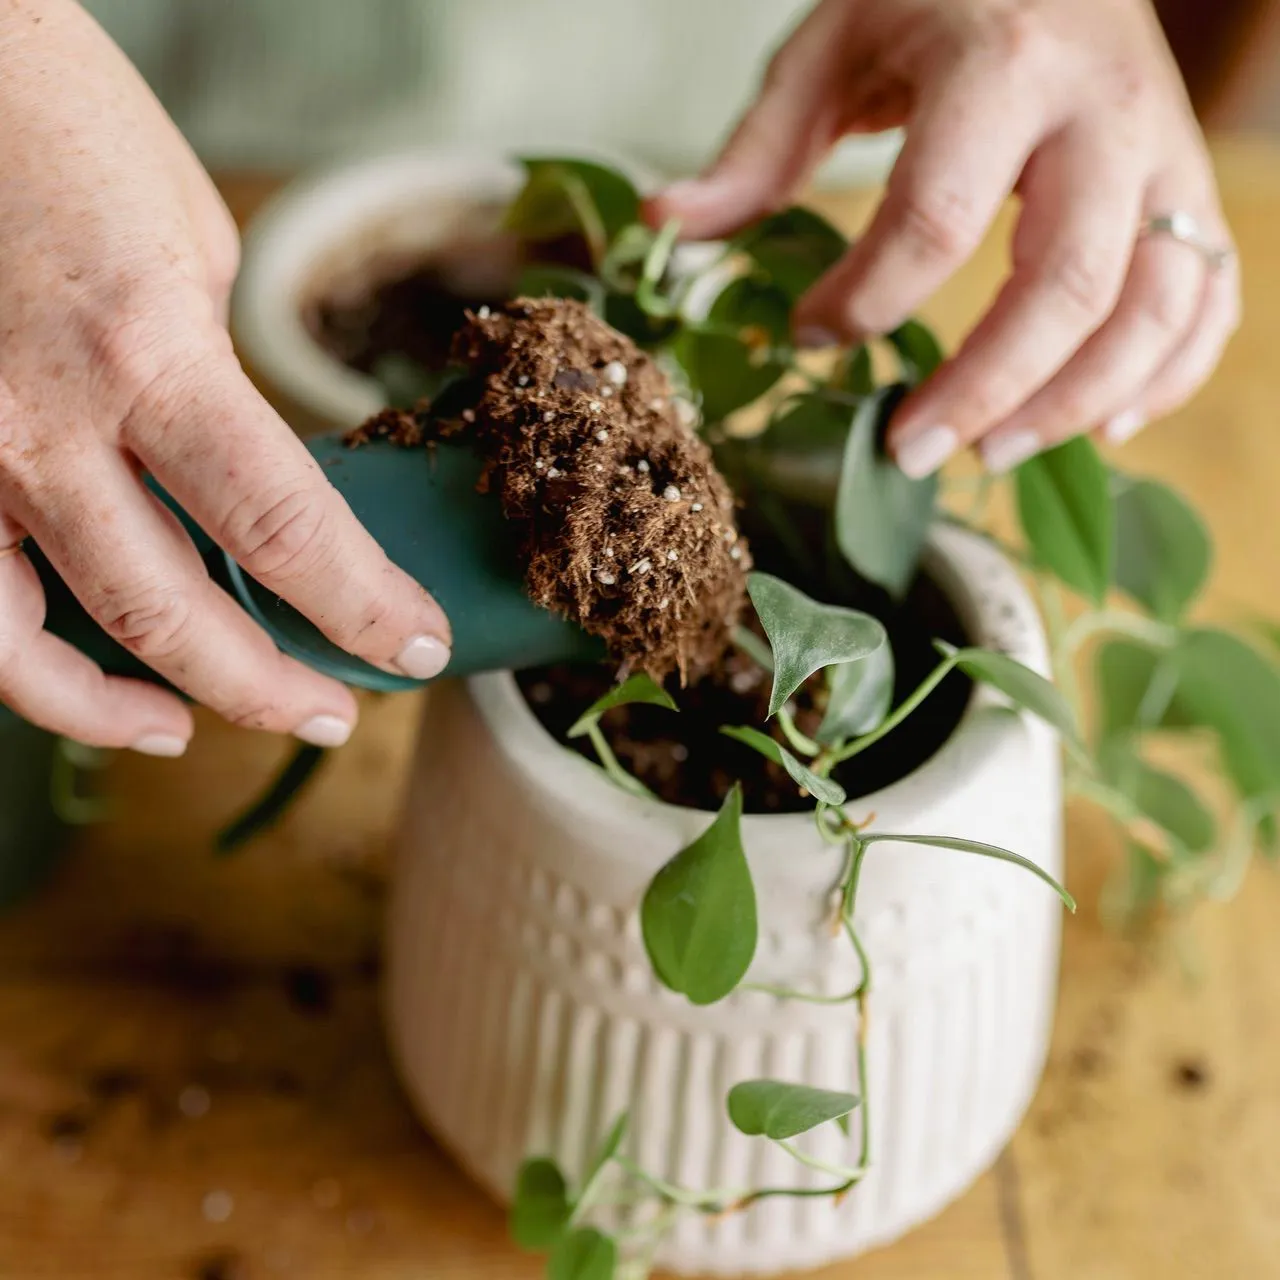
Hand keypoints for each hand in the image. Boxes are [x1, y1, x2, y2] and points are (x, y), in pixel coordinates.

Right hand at [0, 2, 450, 753]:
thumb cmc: (69, 131)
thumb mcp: (193, 250)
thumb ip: (219, 381)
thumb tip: (261, 469)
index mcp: (149, 355)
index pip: (284, 529)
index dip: (362, 608)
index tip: (415, 644)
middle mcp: (42, 424)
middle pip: (176, 614)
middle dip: (274, 683)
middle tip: (338, 706)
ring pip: (54, 643)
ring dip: (147, 708)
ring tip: (212, 726)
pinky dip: (38, 676)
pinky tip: (105, 690)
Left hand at [649, 0, 1238, 476]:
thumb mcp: (833, 44)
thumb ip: (757, 148)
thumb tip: (668, 229)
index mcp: (1003, 64)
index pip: (934, 218)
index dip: (866, 300)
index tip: (809, 334)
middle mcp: (1104, 110)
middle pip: (1066, 284)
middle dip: (983, 387)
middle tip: (910, 451)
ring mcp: (1164, 150)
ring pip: (1152, 304)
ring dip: (1074, 401)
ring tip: (991, 455)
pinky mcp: (1190, 185)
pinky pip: (1205, 295)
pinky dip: (1169, 373)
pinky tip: (1105, 426)